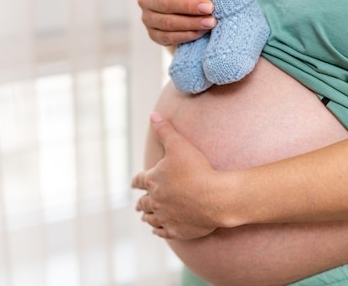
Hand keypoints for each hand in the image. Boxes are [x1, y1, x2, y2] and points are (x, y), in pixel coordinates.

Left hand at [131, 112, 221, 239]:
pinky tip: (157, 230)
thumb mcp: (179, 144)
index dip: (135, 182)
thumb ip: (165, 130)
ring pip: (150, 218)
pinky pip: (162, 232)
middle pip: (143, 202)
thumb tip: (153, 115)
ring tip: (144, 217)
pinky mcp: (176, 230)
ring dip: (147, 217)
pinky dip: (158, 230)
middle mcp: (155, 200)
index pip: (138, 181)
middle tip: (138, 205)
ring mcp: (165, 216)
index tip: (133, 184)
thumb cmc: (197, 169)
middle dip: (141, 202)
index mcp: (152, 180)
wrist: (215, 196)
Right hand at [138, 0, 215, 46]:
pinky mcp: (153, 35)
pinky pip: (169, 37)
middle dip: (188, 5)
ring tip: (211, 22)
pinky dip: (187, 35)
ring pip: (167, 22)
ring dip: (191, 22)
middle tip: (209, 7)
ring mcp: (147, 19)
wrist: (179, 17)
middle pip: (164, 2)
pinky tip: (202, 32)